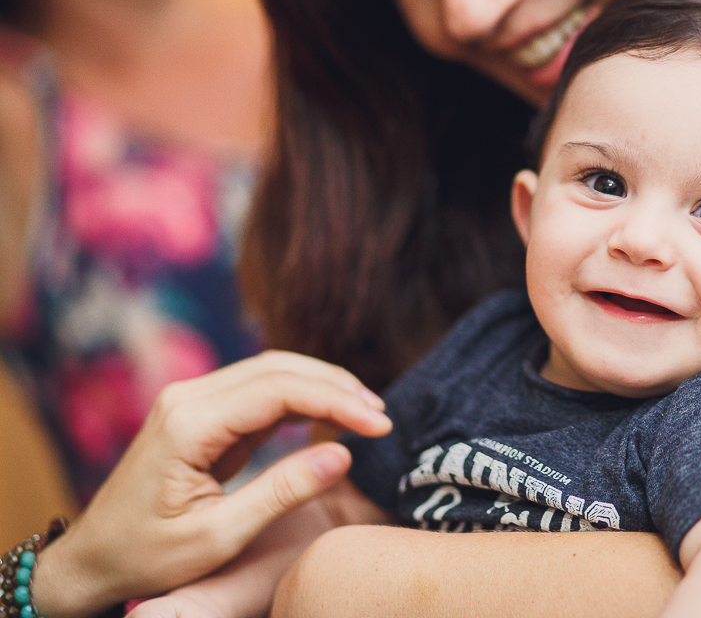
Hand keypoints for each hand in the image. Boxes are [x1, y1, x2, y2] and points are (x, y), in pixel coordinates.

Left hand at [31, 351, 392, 617]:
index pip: (281, 391)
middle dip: (337, 387)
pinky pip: (259, 390)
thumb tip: (344, 454)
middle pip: (280, 368)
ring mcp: (191, 400)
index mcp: (189, 424)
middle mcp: (187, 398)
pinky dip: (301, 398)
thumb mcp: (218, 537)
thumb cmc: (147, 556)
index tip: (380, 426)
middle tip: (382, 416)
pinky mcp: (200, 412)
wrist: (91, 560)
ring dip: (323, 386)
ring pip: (272, 371)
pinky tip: (331, 416)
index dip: (338, 403)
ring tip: (367, 412)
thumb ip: (282, 492)